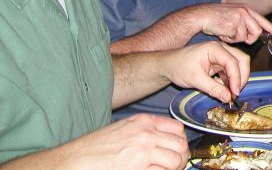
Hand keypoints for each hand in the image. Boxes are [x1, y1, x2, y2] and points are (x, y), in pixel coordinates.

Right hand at [55, 114, 188, 169]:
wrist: (74, 161)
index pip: (177, 129)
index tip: (175, 152)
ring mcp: (143, 151)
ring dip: (173, 168)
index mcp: (143, 122)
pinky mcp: (138, 167)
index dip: (179, 143)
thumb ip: (145, 132)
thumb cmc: (94, 148)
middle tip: (172, 167)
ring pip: (176, 160)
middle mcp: (146, 133)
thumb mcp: (123, 129)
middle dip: (180, 157)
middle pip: (181, 144)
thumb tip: (163, 143)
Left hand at [161, 41, 250, 104]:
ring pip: (238, 65)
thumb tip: (229, 98)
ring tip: (230, 94)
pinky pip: (230, 71)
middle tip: (236, 93)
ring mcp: (221, 55)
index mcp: (215, 48)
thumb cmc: (178, 67)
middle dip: (242, 77)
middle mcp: (221, 49)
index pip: (233, 62)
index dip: (236, 78)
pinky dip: (230, 81)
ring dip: (237, 79)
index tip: (235, 93)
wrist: (168, 65)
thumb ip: (213, 89)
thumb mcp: (195, 79)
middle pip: (241, 60)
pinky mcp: (219, 63)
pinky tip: (224, 90)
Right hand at [194, 3, 271, 43]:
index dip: (271, 29)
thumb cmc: (215, 17)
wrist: (202, 15)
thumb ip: (244, 21)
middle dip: (250, 38)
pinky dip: (229, 39)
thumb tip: (254, 32)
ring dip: (237, 39)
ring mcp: (240, 18)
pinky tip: (222, 33)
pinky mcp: (234, 24)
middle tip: (238, 37)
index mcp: (245, 9)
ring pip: (246, 37)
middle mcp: (245, 12)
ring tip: (227, 33)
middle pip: (257, 31)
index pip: (262, 20)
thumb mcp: (233, 15)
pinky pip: (236, 39)